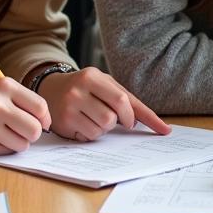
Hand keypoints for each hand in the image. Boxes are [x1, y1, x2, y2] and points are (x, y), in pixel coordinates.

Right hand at [0, 79, 49, 154]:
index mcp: (4, 85)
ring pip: (23, 144)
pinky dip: (3, 148)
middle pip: (34, 129)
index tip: (41, 123)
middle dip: (32, 134)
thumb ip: (21, 101)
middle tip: (22, 131)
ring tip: (3, 133)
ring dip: (17, 142)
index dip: (44, 119)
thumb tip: (46, 123)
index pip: (40, 107)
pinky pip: (6, 152)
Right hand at [36, 66, 169, 141]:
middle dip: (121, 122)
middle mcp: (79, 89)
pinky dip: (92, 133)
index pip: (122, 99)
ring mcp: (70, 106)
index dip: (137, 116)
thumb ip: (128, 100)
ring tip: (96, 118)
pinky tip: (84, 123)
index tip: (161, 129)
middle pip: (112, 117)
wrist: (50, 89)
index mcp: (93, 76)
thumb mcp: (105, 85)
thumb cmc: (86, 88)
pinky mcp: (64, 122)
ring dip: (105, 129)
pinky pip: (89, 136)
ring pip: (102, 129)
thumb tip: (161, 126)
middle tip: (120, 121)